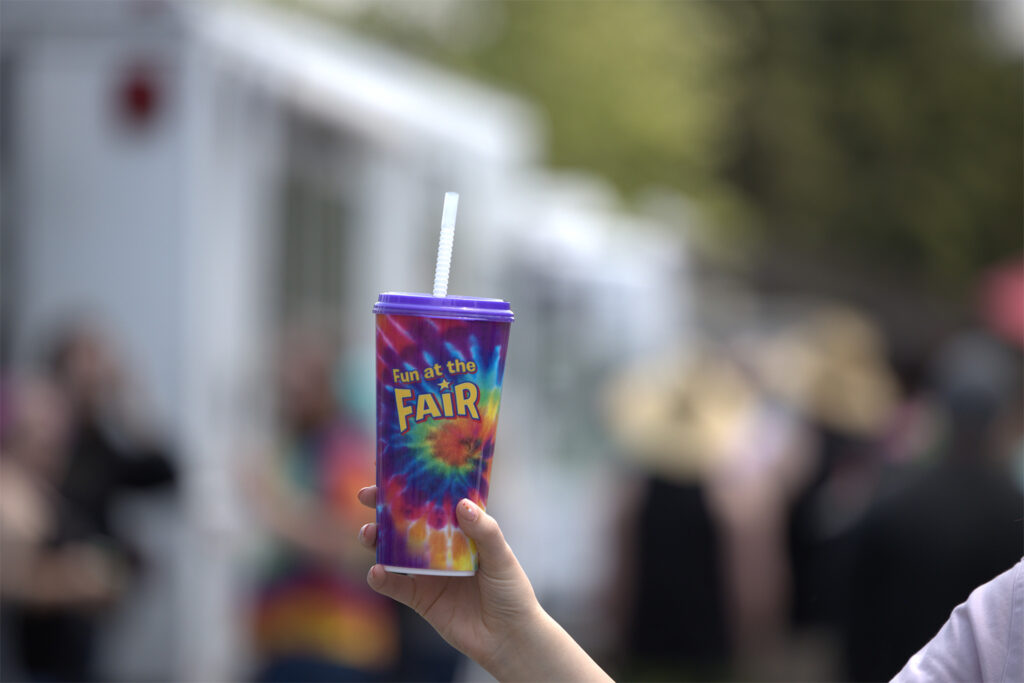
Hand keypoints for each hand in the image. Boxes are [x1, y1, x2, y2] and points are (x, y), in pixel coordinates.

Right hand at [356, 486, 542, 674]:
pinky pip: (396, 586)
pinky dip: (382, 578)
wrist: (509, 638)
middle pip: (407, 522)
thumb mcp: (502, 558)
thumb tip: (462, 505)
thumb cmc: (512, 592)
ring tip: (368, 534)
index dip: (414, 486)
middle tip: (367, 498)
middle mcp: (441, 548)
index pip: (434, 502)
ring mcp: (429, 572)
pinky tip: (377, 572)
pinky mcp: (421, 598)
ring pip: (395, 551)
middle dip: (385, 509)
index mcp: (461, 530)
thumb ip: (485, 532)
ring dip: (377, 541)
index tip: (393, 473)